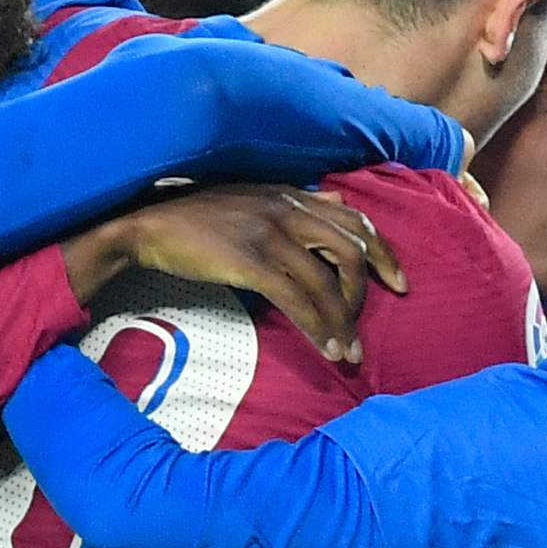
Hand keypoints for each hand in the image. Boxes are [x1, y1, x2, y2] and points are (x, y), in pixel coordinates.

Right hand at [69, 185, 403, 359]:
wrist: (147, 224)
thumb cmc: (198, 218)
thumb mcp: (252, 200)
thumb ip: (293, 207)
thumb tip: (332, 211)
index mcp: (292, 194)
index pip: (357, 219)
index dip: (385, 253)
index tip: (400, 283)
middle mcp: (289, 209)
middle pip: (353, 251)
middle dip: (368, 294)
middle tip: (364, 328)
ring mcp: (271, 234)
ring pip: (329, 281)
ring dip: (344, 322)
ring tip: (348, 353)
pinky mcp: (252, 261)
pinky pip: (299, 300)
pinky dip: (320, 328)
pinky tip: (328, 349)